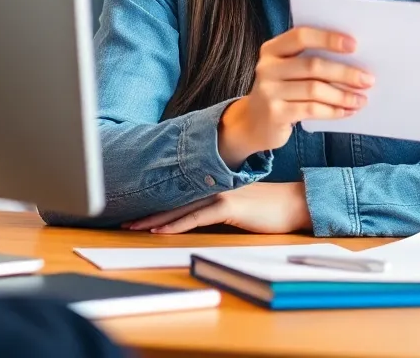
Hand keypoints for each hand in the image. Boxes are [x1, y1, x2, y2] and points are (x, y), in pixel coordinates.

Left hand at [123, 182, 310, 234]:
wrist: (295, 204)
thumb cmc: (271, 208)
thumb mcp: (241, 208)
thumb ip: (221, 210)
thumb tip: (201, 220)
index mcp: (216, 187)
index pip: (181, 197)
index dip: (159, 205)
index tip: (138, 214)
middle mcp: (215, 188)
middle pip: (175, 201)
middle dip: (149, 213)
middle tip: (124, 221)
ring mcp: (221, 196)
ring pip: (181, 209)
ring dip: (156, 220)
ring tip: (135, 227)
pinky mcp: (229, 207)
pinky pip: (198, 217)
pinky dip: (178, 225)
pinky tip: (162, 231)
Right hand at [218, 27, 373, 166]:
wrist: (253, 123)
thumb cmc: (283, 91)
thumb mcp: (289, 71)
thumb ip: (312, 61)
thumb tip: (355, 61)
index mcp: (272, 49)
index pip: (301, 36)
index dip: (328, 38)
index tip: (354, 45)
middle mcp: (267, 67)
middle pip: (312, 65)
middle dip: (345, 72)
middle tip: (368, 79)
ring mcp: (268, 91)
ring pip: (314, 90)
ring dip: (343, 95)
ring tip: (361, 99)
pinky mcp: (275, 113)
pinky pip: (311, 110)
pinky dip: (333, 111)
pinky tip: (347, 111)